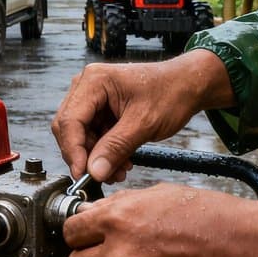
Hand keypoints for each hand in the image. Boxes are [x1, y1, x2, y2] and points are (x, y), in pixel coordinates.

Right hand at [52, 49, 233, 181]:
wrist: (188, 85)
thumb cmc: (171, 92)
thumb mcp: (144, 124)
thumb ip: (116, 148)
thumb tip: (94, 172)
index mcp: (94, 81)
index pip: (69, 121)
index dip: (73, 151)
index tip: (82, 175)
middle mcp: (87, 86)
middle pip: (70, 129)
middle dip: (86, 156)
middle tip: (103, 175)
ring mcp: (93, 97)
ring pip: (81, 135)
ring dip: (97, 157)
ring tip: (120, 170)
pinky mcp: (100, 108)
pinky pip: (93, 135)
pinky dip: (104, 152)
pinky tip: (122, 162)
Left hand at [63, 184, 257, 256]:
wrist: (244, 247)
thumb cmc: (210, 217)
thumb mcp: (160, 195)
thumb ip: (122, 205)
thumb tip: (97, 211)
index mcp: (119, 218)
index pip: (71, 229)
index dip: (77, 229)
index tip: (84, 231)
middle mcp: (120, 253)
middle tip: (97, 252)